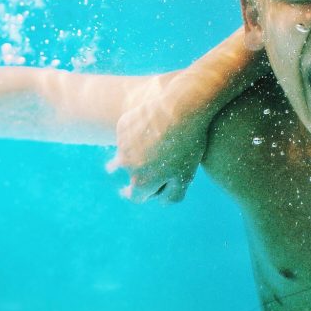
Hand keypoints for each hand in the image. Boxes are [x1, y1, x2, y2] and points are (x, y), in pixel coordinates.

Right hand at [106, 71, 210, 203]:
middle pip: (128, 174)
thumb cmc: (188, 145)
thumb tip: (158, 201)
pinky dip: (133, 134)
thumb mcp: (186, 176)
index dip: (142, 194)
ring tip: (150, 146)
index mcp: (140, 182)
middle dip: (136, 172)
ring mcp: (122, 144)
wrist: (181, 109)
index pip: (135, 196)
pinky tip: (149, 129)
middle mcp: (126, 165)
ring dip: (134, 153)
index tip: (142, 191)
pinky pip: (125, 135)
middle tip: (145, 166)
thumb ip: (171, 195)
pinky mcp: (123, 125)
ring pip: (125, 153)